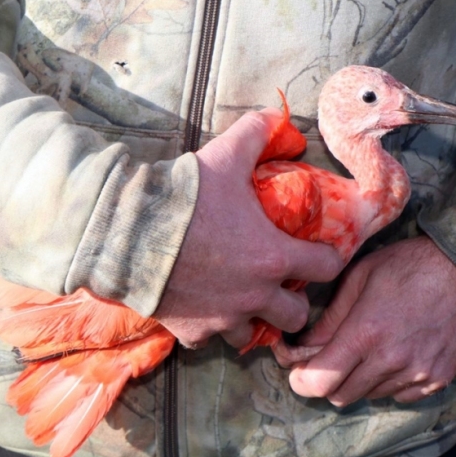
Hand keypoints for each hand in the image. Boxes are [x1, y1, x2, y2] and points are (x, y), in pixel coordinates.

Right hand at [154, 110, 343, 348]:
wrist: (128, 232)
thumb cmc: (184, 197)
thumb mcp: (225, 155)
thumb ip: (256, 133)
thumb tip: (277, 117)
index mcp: (275, 258)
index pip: (327, 269)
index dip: (327, 259)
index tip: (318, 253)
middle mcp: (256, 296)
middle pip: (297, 317)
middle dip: (293, 303)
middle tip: (279, 284)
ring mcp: (224, 319)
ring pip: (253, 336)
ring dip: (252, 319)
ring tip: (241, 301)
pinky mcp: (192, 332)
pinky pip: (209, 339)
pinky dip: (208, 327)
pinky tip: (200, 307)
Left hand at [274, 236, 455, 405]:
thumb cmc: (409, 265)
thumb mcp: (360, 277)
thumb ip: (330, 317)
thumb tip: (303, 345)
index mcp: (365, 333)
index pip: (319, 382)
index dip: (301, 380)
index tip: (298, 370)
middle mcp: (390, 361)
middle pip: (340, 396)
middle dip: (328, 381)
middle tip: (330, 358)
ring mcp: (417, 374)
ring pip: (369, 396)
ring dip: (359, 380)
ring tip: (368, 350)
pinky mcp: (437, 380)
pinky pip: (400, 396)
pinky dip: (389, 383)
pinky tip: (395, 355)